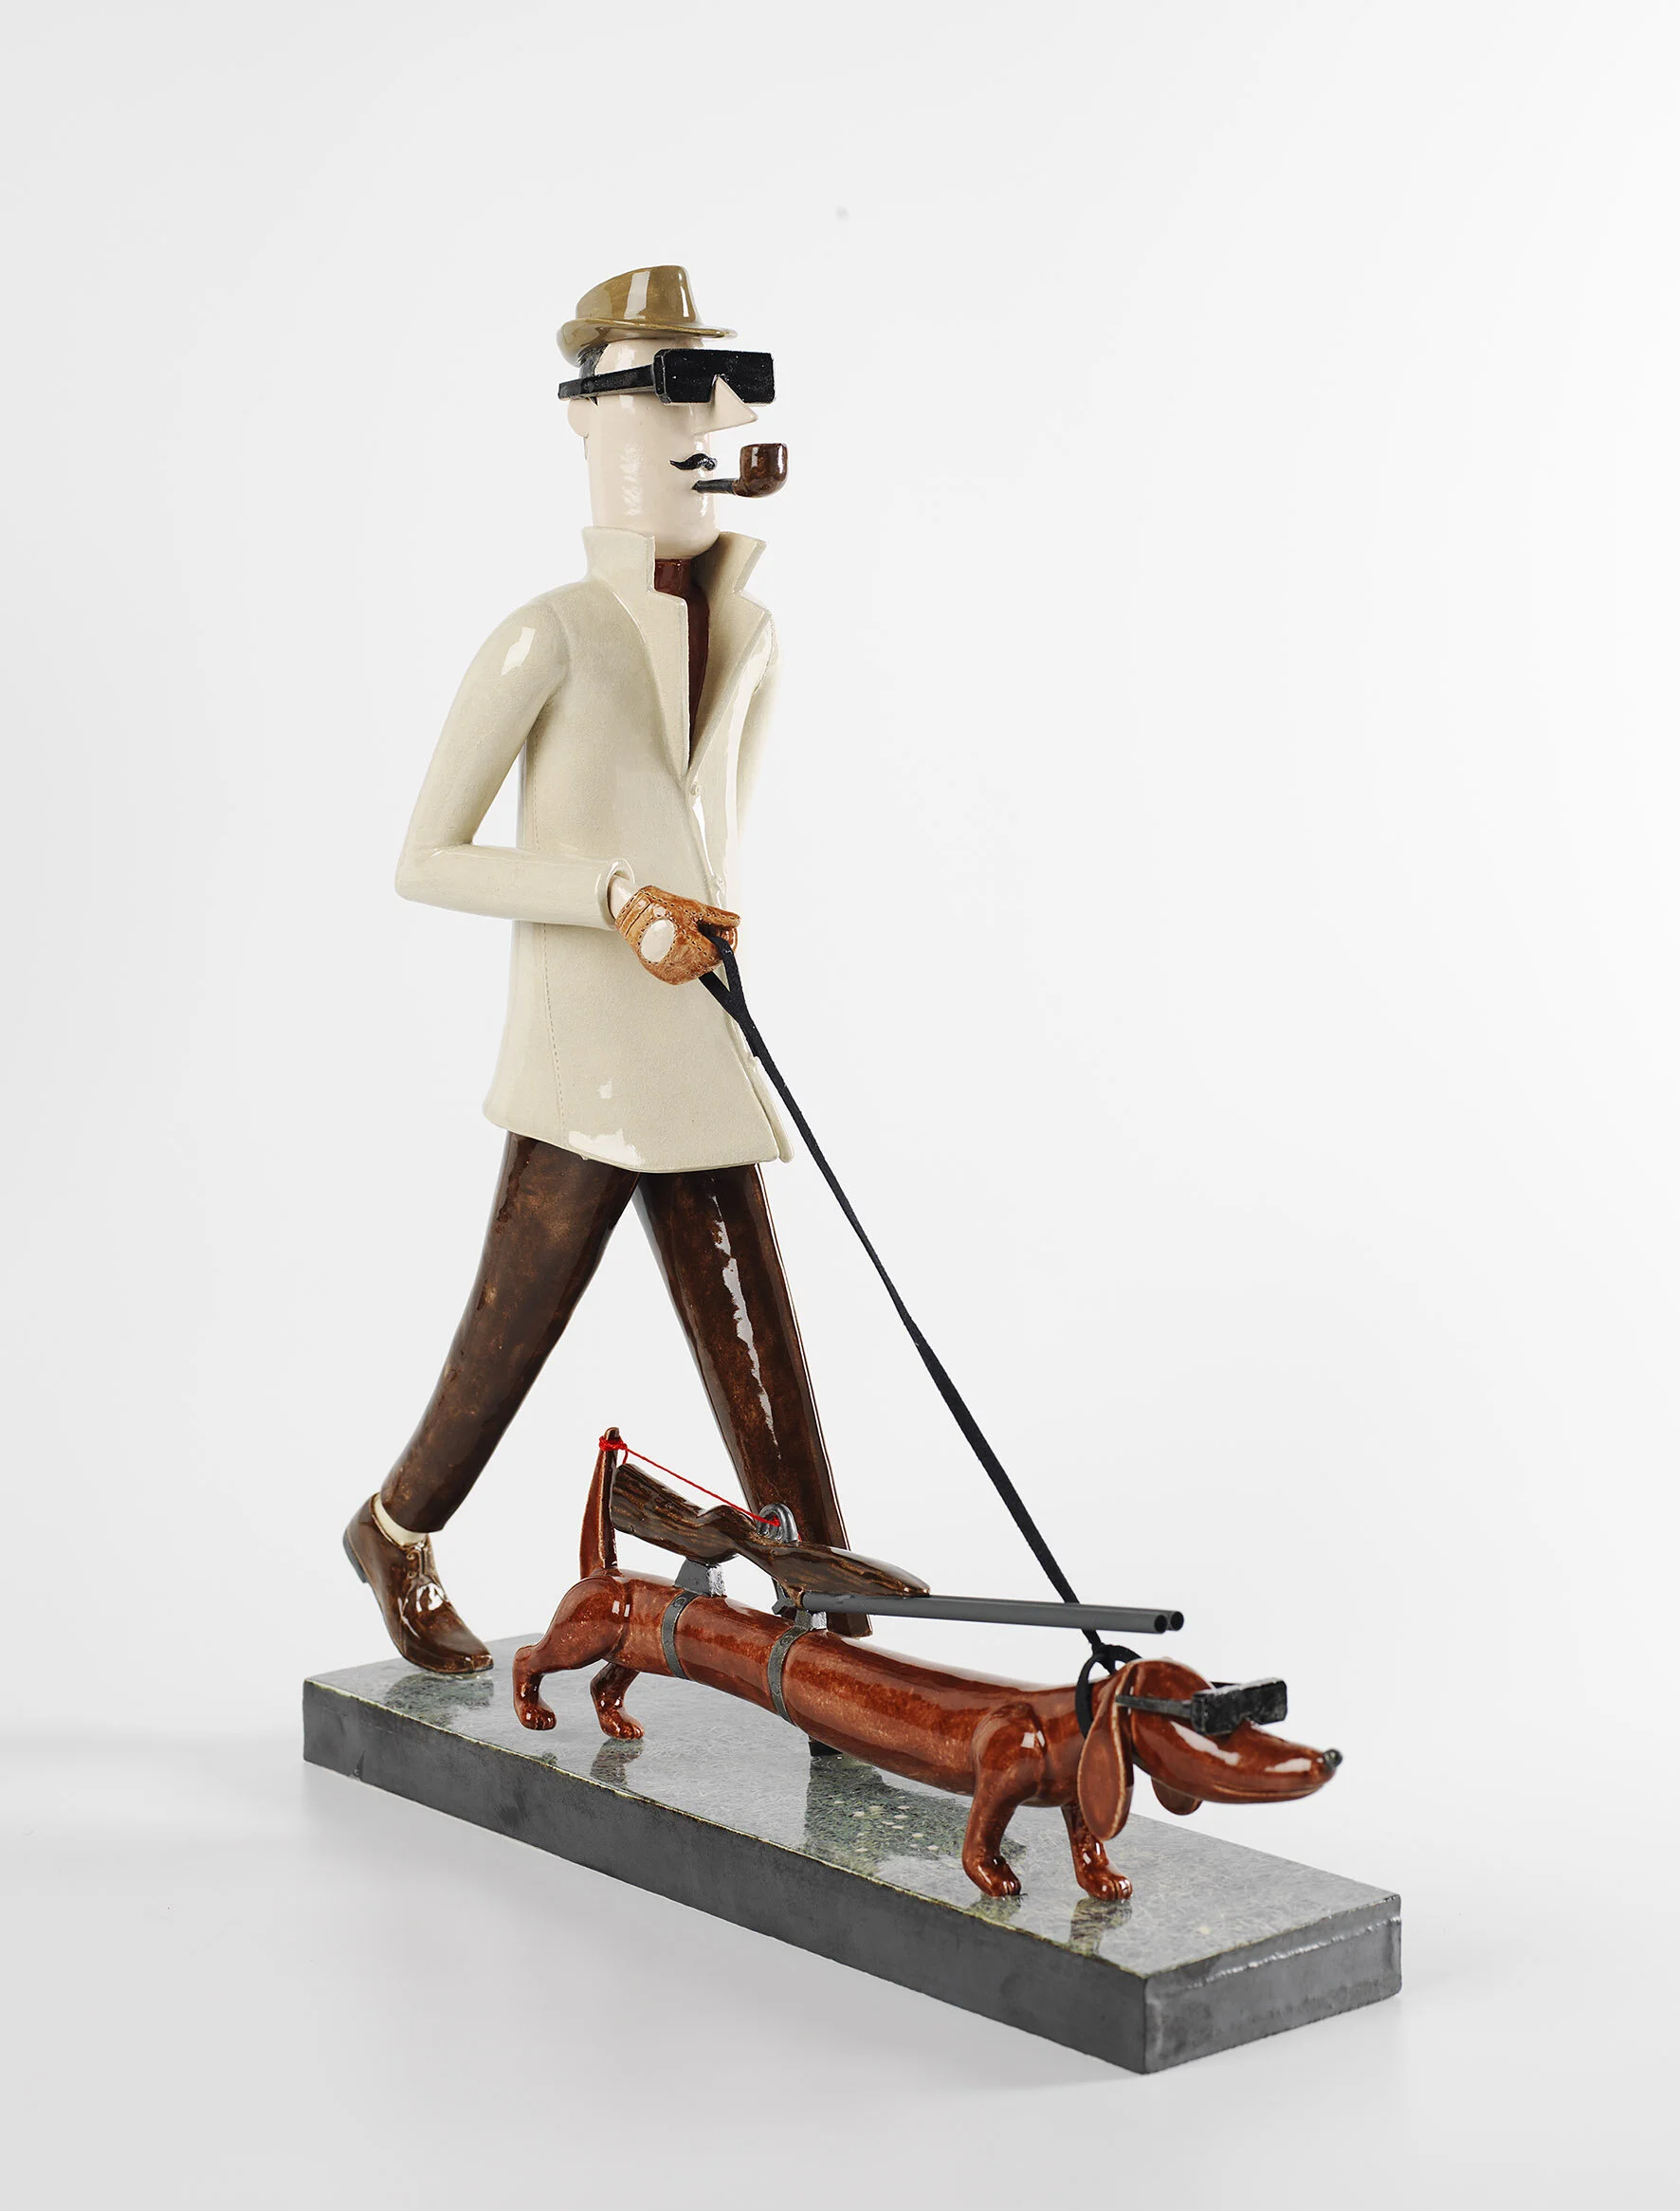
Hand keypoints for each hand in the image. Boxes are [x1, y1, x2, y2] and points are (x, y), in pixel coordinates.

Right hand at [613, 883, 739, 984]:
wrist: (630, 914)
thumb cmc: (657, 909)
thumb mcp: (693, 909)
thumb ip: (718, 918)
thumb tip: (734, 921)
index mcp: (692, 950)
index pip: (723, 953)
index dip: (727, 939)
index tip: (726, 929)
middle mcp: (682, 966)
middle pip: (712, 960)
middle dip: (713, 943)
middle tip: (705, 926)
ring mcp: (672, 972)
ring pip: (700, 965)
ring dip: (701, 950)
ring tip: (689, 932)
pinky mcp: (664, 975)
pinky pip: (685, 969)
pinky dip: (688, 956)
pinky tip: (680, 940)